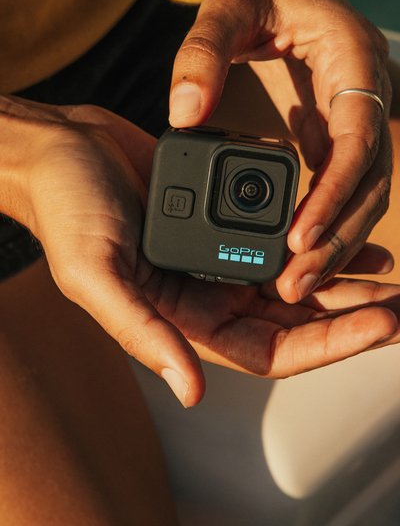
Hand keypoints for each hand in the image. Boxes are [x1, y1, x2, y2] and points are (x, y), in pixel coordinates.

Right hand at [3, 96, 397, 407]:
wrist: (64, 148)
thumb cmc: (66, 210)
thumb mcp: (95, 274)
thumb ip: (142, 333)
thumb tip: (191, 393)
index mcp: (180, 318)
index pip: (268, 350)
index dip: (327, 344)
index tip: (379, 324)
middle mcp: (204, 293)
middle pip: (292, 321)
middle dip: (349, 315)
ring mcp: (215, 255)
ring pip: (292, 281)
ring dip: (341, 279)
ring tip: (389, 271)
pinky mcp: (219, 218)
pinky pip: (276, 235)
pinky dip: (314, 237)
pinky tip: (346, 229)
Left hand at [169, 0, 392, 302]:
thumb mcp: (228, 5)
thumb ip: (203, 52)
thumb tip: (184, 112)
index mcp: (354, 61)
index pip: (359, 140)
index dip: (335, 194)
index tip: (301, 239)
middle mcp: (368, 96)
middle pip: (371, 182)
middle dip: (339, 238)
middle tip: (296, 283)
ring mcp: (357, 120)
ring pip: (364, 194)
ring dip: (336, 242)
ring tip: (297, 283)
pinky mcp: (338, 136)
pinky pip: (343, 189)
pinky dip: (327, 224)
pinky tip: (301, 255)